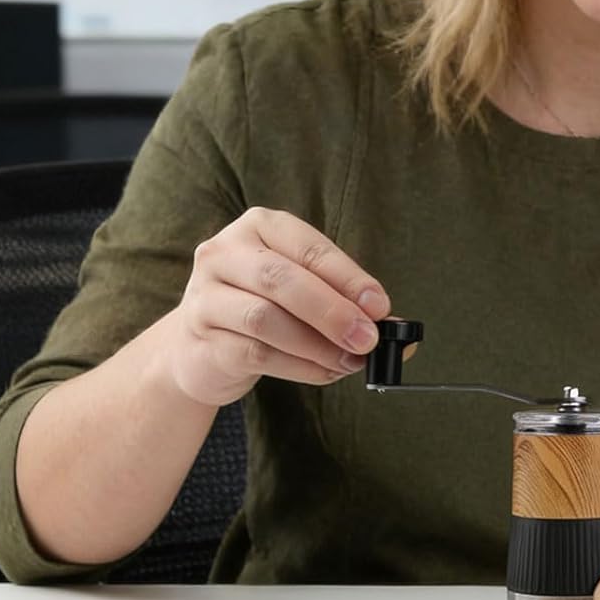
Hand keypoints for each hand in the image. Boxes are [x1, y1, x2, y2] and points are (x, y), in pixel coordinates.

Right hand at [167, 206, 389, 406]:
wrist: (199, 347)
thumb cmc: (263, 308)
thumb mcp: (303, 293)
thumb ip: (347, 304)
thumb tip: (400, 332)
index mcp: (259, 227)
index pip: (308, 248)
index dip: (347, 277)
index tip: (380, 306)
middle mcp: (224, 253)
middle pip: (281, 280)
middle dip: (332, 312)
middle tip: (368, 339)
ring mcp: (205, 296)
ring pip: (265, 319)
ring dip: (317, 345)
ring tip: (350, 361)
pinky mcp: (200, 338)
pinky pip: (255, 354)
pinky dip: (299, 367)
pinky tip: (325, 372)